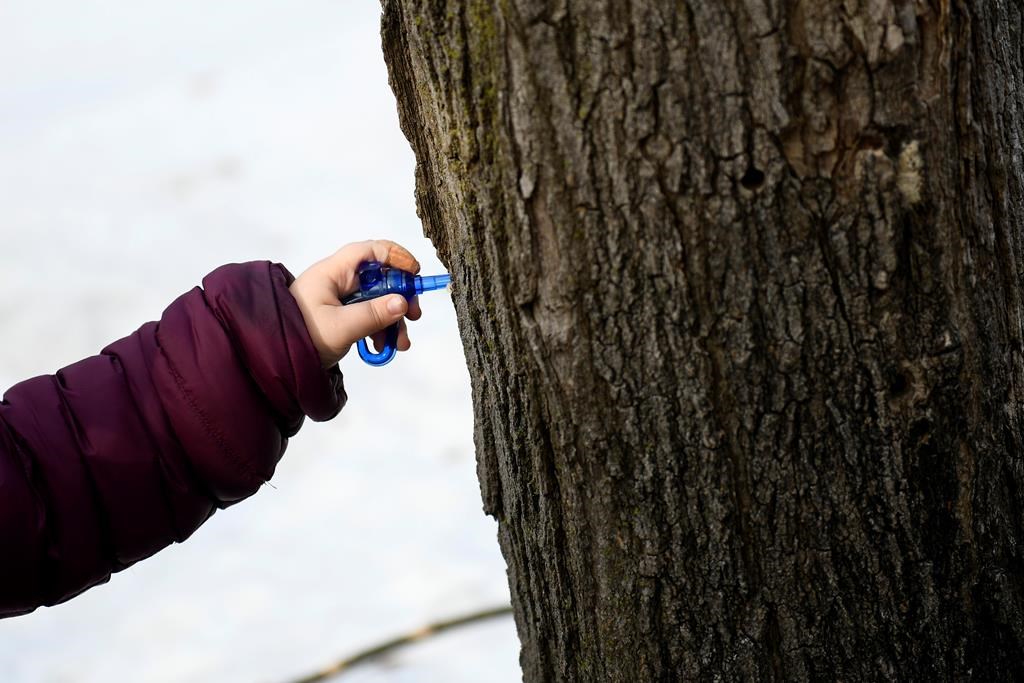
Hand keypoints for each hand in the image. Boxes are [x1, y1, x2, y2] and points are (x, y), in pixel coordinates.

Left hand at [288, 240, 423, 367]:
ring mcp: (342, 299)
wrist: (274, 360)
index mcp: (333, 273)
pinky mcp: (343, 316)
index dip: (395, 256)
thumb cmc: (300, 336)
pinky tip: (384, 347)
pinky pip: (370, 316)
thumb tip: (403, 303)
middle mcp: (339, 281)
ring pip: (378, 300)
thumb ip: (373, 315)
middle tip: (414, 315)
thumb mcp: (340, 327)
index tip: (414, 273)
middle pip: (380, 278)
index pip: (369, 251)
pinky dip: (381, 330)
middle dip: (400, 297)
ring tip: (400, 344)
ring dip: (393, 320)